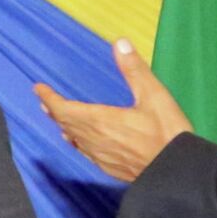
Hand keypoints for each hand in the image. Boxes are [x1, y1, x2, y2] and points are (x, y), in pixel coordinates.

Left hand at [34, 38, 193, 182]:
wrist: (178, 174)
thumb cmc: (168, 134)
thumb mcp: (155, 96)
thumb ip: (135, 70)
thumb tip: (120, 43)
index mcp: (100, 120)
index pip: (64, 108)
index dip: (49, 98)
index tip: (38, 89)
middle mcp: (94, 140)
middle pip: (66, 123)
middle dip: (55, 111)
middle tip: (44, 101)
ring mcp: (101, 157)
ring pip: (75, 139)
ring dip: (64, 126)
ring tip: (58, 119)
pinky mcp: (110, 168)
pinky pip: (86, 152)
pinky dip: (77, 142)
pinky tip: (80, 143)